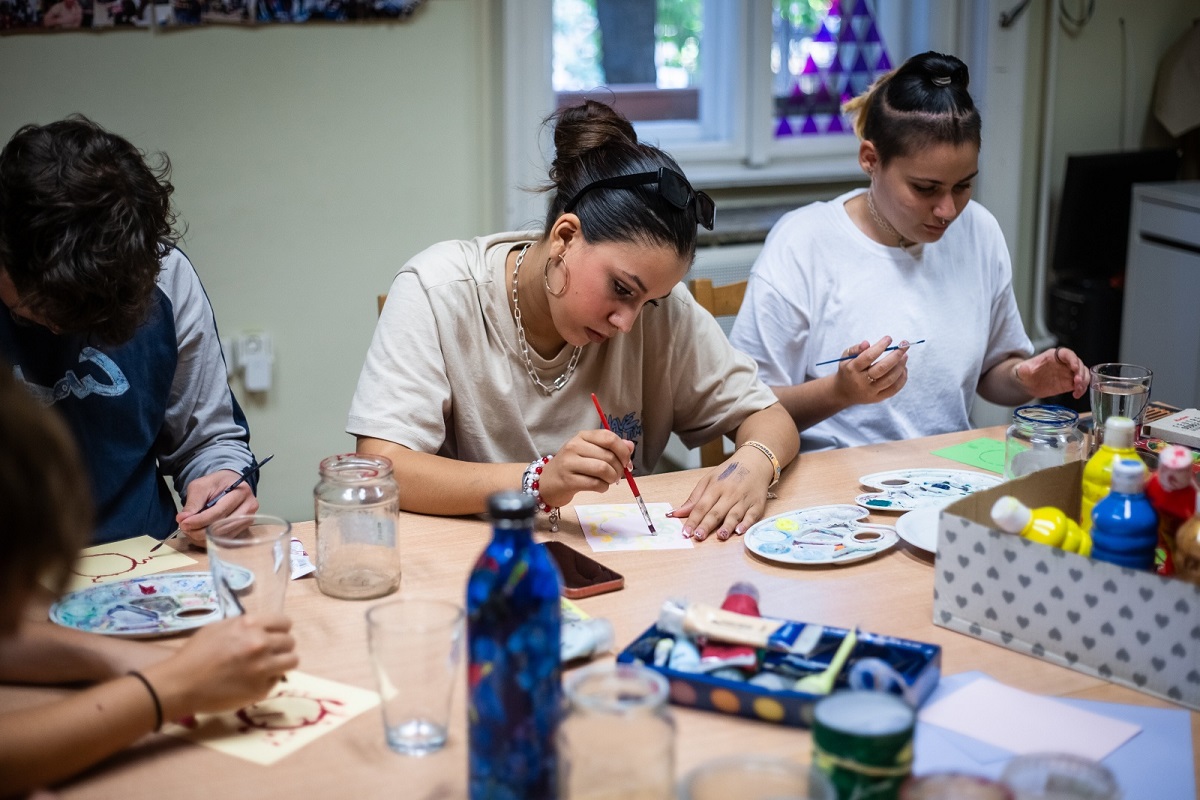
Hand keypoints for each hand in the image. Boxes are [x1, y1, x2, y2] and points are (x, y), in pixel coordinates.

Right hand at [146, 614, 297, 719]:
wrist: (181, 684)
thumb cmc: (195, 654)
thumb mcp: (219, 628)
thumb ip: (244, 626)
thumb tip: (261, 628)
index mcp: (250, 625)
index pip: (285, 622)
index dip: (281, 629)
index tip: (275, 635)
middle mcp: (260, 644)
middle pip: (290, 642)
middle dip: (281, 646)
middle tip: (269, 653)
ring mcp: (263, 667)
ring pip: (292, 661)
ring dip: (282, 663)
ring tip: (268, 667)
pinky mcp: (261, 689)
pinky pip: (277, 681)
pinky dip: (269, 680)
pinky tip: (253, 681)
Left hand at [176, 469, 258, 544]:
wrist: (229, 484)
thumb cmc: (216, 484)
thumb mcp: (200, 486)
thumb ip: (193, 502)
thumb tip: (182, 519)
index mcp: (241, 492)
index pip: (219, 511)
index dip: (200, 520)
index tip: (183, 523)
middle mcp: (249, 507)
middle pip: (223, 526)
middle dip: (200, 531)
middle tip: (184, 528)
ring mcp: (248, 519)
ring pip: (223, 536)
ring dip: (203, 537)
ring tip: (190, 531)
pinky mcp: (243, 528)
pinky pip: (224, 539)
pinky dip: (209, 540)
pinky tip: (199, 534)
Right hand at [536, 430, 634, 507]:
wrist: (547, 482)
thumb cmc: (572, 466)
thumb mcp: (590, 452)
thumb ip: (610, 448)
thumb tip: (630, 446)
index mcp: (582, 436)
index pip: (609, 437)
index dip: (623, 450)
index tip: (626, 461)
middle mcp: (574, 446)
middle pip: (608, 456)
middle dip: (619, 468)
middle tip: (617, 475)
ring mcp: (569, 463)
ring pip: (603, 469)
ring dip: (612, 478)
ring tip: (609, 481)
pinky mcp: (568, 480)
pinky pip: (595, 484)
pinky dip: (603, 487)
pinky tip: (600, 487)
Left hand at [667, 444, 775, 541]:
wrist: (755, 461)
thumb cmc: (729, 472)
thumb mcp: (709, 479)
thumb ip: (694, 498)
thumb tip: (677, 513)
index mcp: (715, 487)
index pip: (701, 506)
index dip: (693, 519)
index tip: (685, 532)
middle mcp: (730, 493)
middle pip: (716, 512)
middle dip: (707, 525)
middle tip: (698, 536)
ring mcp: (744, 499)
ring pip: (734, 515)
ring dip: (727, 526)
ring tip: (720, 536)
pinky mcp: (757, 504)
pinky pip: (752, 515)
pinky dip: (747, 523)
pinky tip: (740, 531)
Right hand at [833, 336, 908, 405]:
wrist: (844, 393)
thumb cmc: (848, 370)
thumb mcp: (845, 358)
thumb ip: (856, 349)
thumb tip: (867, 343)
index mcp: (852, 369)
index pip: (868, 356)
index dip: (880, 346)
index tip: (889, 338)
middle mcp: (861, 381)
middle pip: (882, 368)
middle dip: (896, 355)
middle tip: (904, 345)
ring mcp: (871, 391)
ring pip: (890, 379)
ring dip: (901, 366)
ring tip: (905, 356)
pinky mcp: (878, 398)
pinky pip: (894, 389)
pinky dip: (902, 378)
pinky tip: (904, 369)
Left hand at [1015, 346, 1088, 398]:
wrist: (1027, 383)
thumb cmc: (1027, 372)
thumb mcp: (1023, 370)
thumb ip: (1024, 369)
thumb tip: (1024, 369)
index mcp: (1054, 356)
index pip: (1067, 354)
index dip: (1073, 359)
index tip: (1074, 367)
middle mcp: (1064, 363)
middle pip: (1079, 364)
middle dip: (1080, 373)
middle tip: (1077, 382)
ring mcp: (1069, 373)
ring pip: (1084, 374)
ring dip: (1084, 381)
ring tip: (1077, 389)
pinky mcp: (1070, 383)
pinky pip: (1081, 385)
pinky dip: (1081, 389)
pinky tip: (1076, 394)